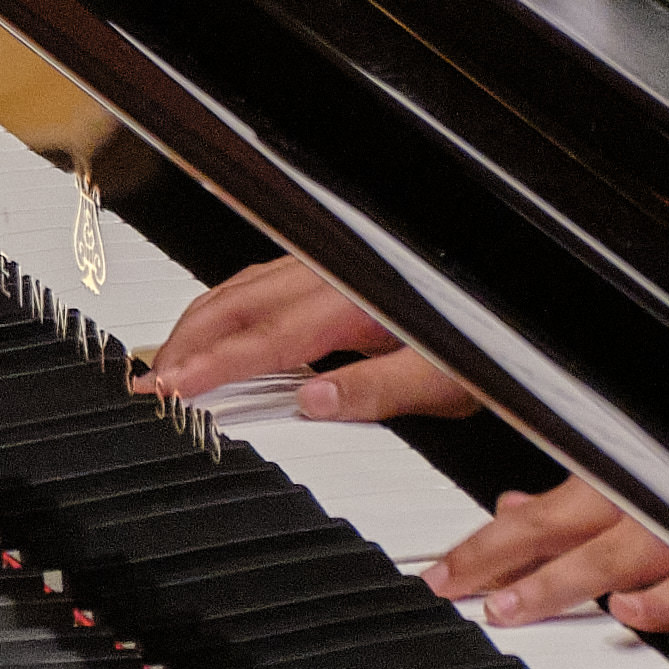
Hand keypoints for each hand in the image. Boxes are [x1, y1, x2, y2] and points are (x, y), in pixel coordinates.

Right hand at [136, 254, 478, 423]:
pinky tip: (220, 323)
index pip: (266, 337)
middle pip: (239, 303)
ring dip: (201, 321)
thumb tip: (314, 403)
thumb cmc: (496, 335)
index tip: (171, 387)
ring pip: (246, 285)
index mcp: (357, 302)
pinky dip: (229, 304)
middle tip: (149, 380)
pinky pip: (265, 279)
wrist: (520, 291)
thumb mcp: (450, 379)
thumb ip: (380, 391)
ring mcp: (334, 265)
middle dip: (186, 342)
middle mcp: (337, 275)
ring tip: (170, 357)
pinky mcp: (339, 266)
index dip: (213, 364)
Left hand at [423, 474, 668, 632]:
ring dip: (559, 581)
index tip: (441, 574)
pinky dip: (665, 599)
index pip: (540, 514)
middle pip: (560, 525)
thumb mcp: (642, 487)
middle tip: (453, 587)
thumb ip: (572, 506)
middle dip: (500, 554)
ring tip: (510, 607)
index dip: (485, 543)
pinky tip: (630, 609)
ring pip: (616, 552)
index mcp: (625, 480)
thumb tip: (511, 508)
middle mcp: (651, 505)